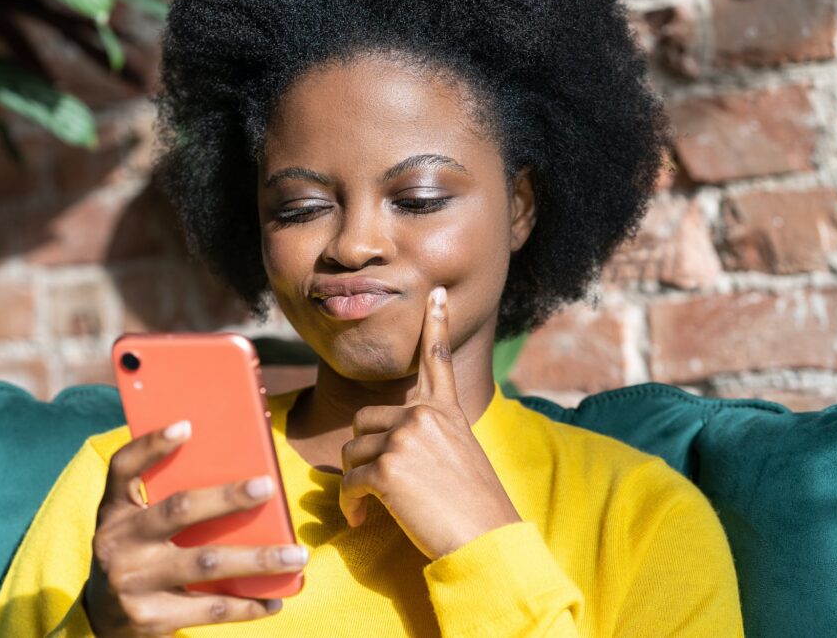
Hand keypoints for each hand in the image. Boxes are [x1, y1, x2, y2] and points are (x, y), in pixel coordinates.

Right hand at [85, 423, 308, 636]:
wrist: (102, 621)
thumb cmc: (133, 555)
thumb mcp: (131, 523)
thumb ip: (162, 497)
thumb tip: (232, 470)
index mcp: (115, 511)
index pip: (124, 467)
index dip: (151, 444)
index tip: (186, 426)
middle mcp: (117, 542)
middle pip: (179, 509)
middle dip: (227, 497)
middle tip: (268, 487)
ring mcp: (132, 582)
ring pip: (206, 563)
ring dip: (258, 559)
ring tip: (295, 555)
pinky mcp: (151, 617)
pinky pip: (209, 608)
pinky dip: (247, 605)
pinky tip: (274, 601)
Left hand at [338, 285, 522, 560]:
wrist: (488, 542)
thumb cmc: (475, 510)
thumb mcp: (460, 457)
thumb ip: (430, 438)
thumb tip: (391, 443)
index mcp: (446, 412)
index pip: (438, 359)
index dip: (436, 324)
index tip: (434, 294)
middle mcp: (424, 416)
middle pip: (366, 421)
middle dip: (364, 454)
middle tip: (377, 485)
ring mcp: (405, 438)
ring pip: (352, 451)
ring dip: (356, 482)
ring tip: (372, 506)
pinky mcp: (387, 468)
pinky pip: (349, 482)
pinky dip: (350, 504)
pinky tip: (362, 518)